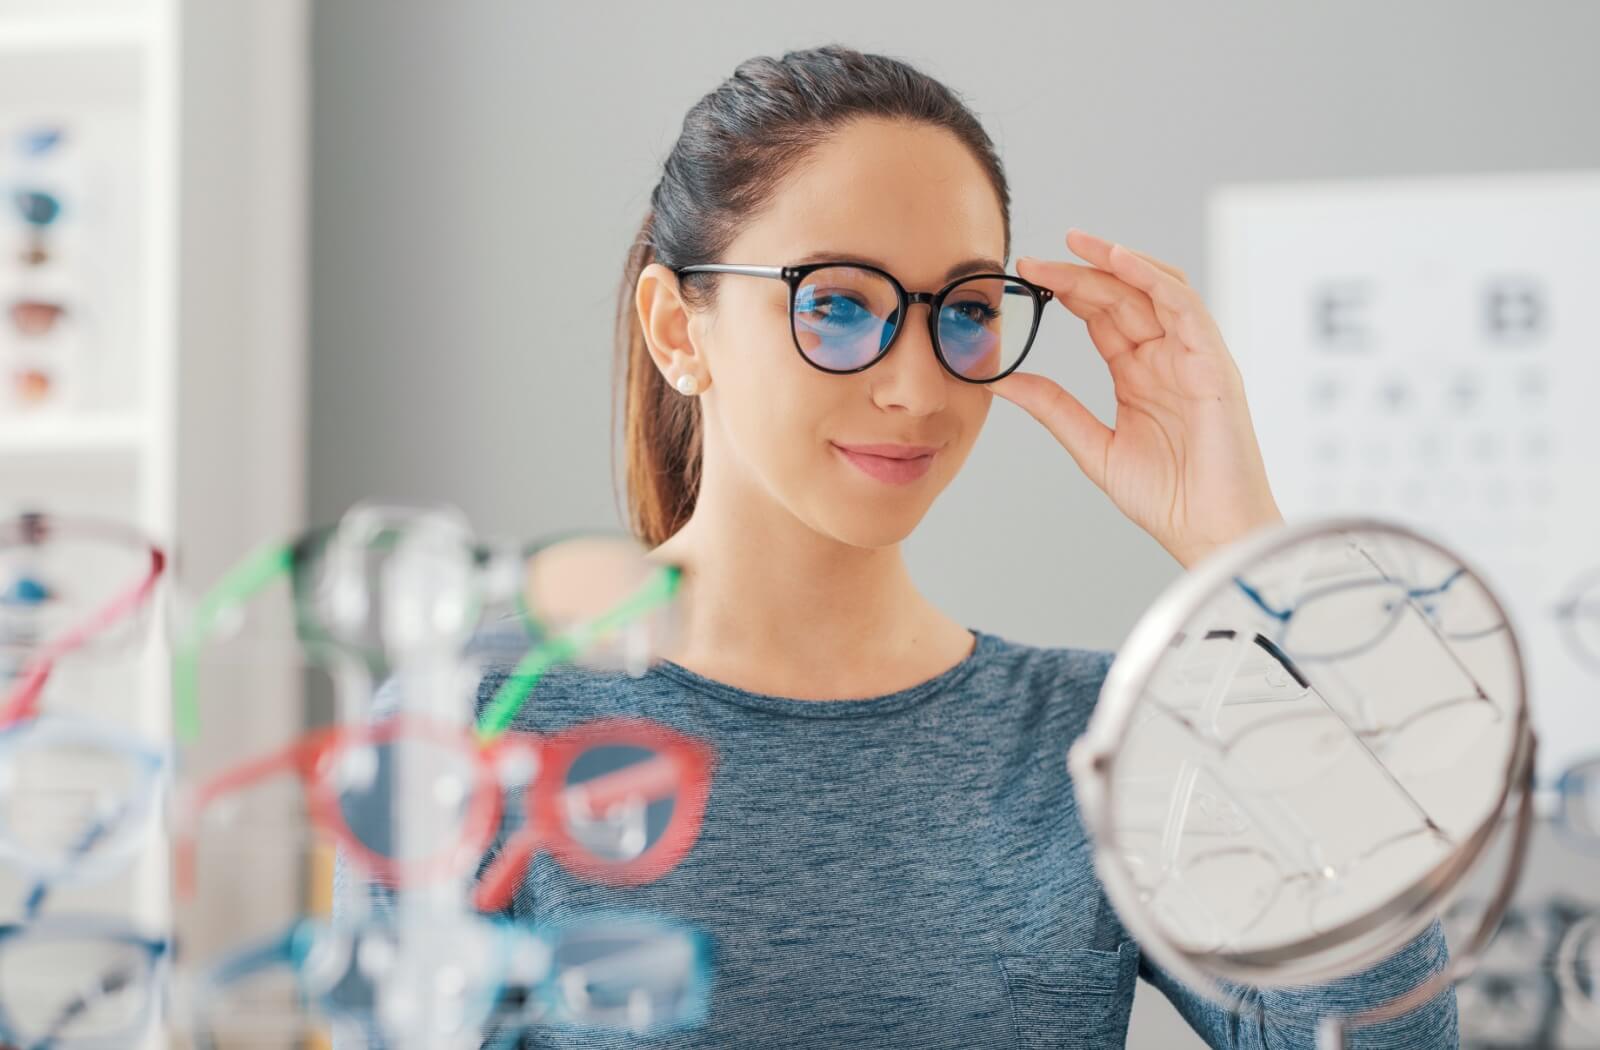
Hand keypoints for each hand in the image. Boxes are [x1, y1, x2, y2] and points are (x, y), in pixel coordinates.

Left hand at [993, 228, 1283, 569]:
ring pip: (1155, 289)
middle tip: (1033, 260)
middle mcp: (1167, 358)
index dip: (1067, 291)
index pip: (1101, 317)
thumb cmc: (1167, 499)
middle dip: (1079, 272)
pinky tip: (1118, 260)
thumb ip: (1052, 408)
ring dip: (1116, 261)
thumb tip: (1000, 379)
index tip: (1024, 276)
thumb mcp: (1092, 446)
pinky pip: (1185, 305)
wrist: (1211, 533)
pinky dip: (1152, 277)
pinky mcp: (1213, 362)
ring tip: (1075, 243)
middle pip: (1122, 296)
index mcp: (1139, 375)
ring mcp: (1193, 357)